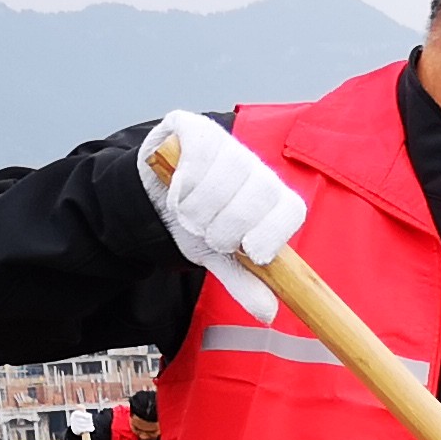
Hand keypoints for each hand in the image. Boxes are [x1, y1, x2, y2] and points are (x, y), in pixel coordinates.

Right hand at [138, 111, 305, 323]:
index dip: (274, 231)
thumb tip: (268, 313)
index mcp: (270, 196)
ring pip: (223, 179)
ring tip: (189, 214)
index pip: (290, 208)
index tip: (254, 253)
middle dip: (226, 227)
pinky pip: (198, 155)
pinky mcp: (195, 126)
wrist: (150, 200)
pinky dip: (183, 183)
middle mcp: (255, 166)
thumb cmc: (193, 224)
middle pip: (257, 195)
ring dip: (199, 209)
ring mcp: (226, 143)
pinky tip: (177, 190)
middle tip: (208, 234)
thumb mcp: (219, 258)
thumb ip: (243, 281)